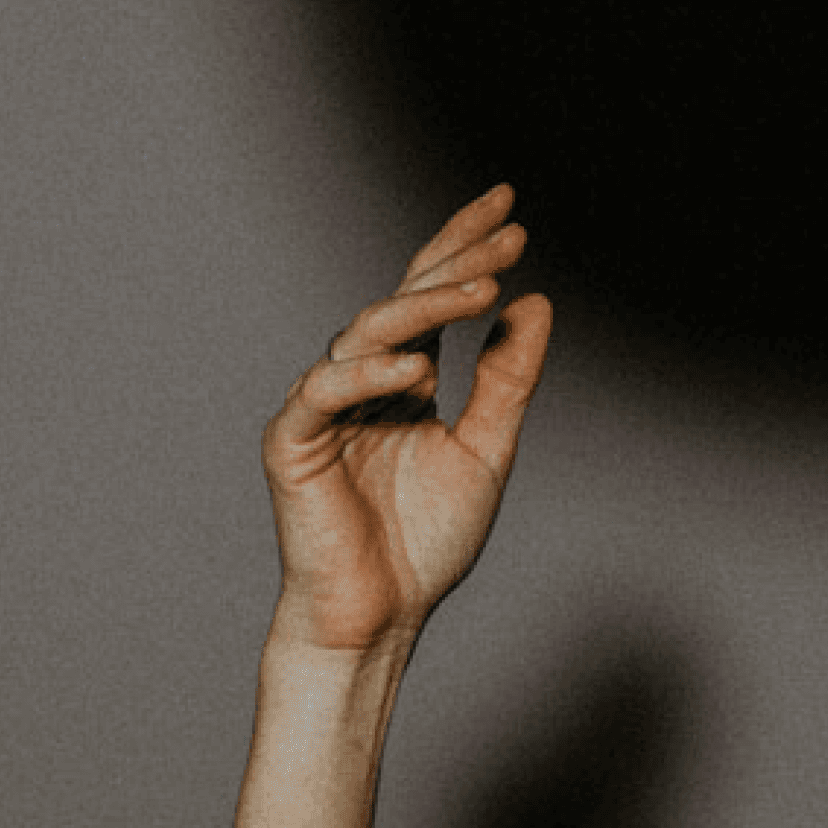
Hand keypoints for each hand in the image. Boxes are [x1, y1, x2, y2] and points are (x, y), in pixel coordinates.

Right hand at [261, 185, 550, 657]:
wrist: (382, 617)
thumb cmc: (425, 542)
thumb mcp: (487, 450)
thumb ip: (507, 379)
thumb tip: (534, 301)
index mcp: (404, 377)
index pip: (431, 295)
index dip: (465, 248)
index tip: (512, 210)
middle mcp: (362, 380)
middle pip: (402, 301)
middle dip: (454, 264)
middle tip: (507, 236)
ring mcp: (324, 408)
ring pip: (364, 335)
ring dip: (422, 309)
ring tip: (480, 293)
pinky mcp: (294, 445)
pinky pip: (322, 396)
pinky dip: (365, 376)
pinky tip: (415, 367)